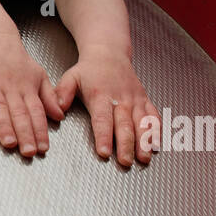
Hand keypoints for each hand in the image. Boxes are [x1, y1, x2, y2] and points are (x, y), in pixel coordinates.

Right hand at [0, 32, 63, 155]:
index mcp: (27, 88)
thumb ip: (48, 97)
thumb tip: (59, 116)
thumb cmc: (16, 61)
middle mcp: (11, 88)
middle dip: (25, 133)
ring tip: (9, 142)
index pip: (36, 112)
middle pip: (19, 113)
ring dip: (4, 126)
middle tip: (29, 151)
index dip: (40, 130)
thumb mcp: (38, 75)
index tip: (43, 148)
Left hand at [55, 49, 159, 165]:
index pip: (102, 119)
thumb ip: (62, 93)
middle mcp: (121, 98)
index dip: (103, 136)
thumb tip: (58, 110)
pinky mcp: (144, 100)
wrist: (110, 53)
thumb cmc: (89, 70)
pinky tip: (157, 144)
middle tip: (125, 162)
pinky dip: (156, 130)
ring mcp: (135, 99)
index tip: (103, 152)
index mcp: (101, 95)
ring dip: (144, 141)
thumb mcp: (71, 77)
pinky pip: (153, 115)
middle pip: (124, 125)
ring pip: (142, 122)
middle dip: (125, 145)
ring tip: (143, 158)